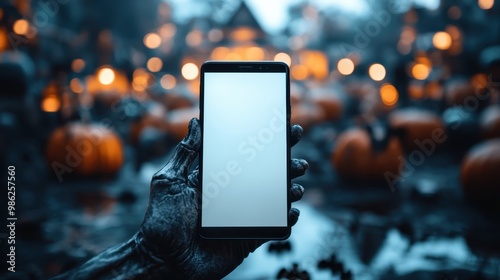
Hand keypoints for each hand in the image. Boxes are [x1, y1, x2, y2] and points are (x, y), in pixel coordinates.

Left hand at [140, 118, 308, 278]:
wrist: (162, 261)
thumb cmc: (161, 221)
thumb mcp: (170, 181)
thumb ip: (186, 153)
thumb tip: (196, 122)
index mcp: (217, 178)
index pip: (246, 155)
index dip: (265, 143)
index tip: (283, 129)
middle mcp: (233, 194)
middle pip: (266, 175)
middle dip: (286, 165)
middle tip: (297, 160)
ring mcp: (242, 216)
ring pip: (274, 200)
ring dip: (290, 190)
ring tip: (295, 185)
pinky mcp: (247, 237)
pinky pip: (272, 227)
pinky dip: (286, 219)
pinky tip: (292, 210)